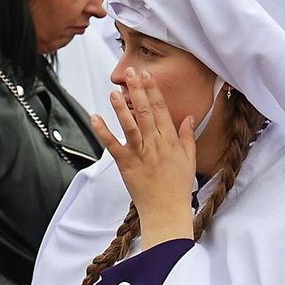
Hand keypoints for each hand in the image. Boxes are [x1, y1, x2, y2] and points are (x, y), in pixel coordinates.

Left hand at [91, 67, 196, 248]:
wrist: (166, 211)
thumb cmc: (178, 186)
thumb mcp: (189, 159)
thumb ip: (187, 136)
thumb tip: (187, 118)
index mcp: (171, 141)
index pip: (162, 110)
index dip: (154, 91)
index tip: (147, 75)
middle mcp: (156, 145)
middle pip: (146, 113)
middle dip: (138, 91)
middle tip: (131, 72)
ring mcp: (140, 154)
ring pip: (130, 126)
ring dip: (122, 108)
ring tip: (114, 91)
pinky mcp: (126, 165)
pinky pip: (113, 145)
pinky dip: (103, 132)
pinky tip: (96, 117)